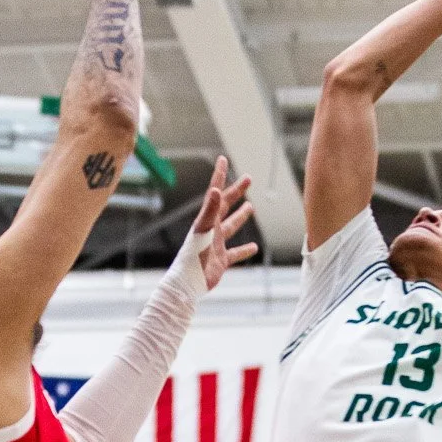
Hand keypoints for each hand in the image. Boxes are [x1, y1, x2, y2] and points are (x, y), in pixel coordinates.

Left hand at [192, 155, 257, 290]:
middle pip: (226, 206)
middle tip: (248, 178)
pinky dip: (245, 250)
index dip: (219, 175)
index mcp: (207, 219)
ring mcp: (217, 245)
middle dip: (236, 192)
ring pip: (231, 227)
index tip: (222, 159)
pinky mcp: (221, 260)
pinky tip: (254, 248)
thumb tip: (215, 190)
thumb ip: (209, 211)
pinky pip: (236, 253)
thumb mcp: (203, 230)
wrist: (188, 282)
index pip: (214, 192)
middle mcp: (212, 229)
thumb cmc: (193, 256)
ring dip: (240, 216)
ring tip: (251, 207)